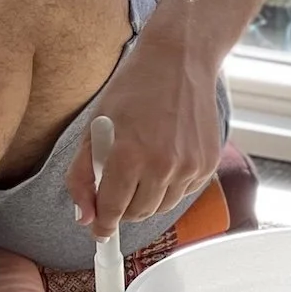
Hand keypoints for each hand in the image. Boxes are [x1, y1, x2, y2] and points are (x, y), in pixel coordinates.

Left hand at [65, 35, 222, 239]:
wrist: (179, 60)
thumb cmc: (132, 89)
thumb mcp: (94, 127)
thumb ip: (82, 175)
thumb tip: (84, 217)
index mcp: (128, 155)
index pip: (112, 210)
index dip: (102, 224)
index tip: (99, 231)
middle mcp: (162, 166)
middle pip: (137, 214)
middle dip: (122, 207)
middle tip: (116, 185)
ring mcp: (189, 166)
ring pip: (161, 207)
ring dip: (146, 197)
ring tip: (140, 166)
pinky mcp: (208, 164)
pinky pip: (183, 193)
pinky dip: (169, 186)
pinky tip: (162, 158)